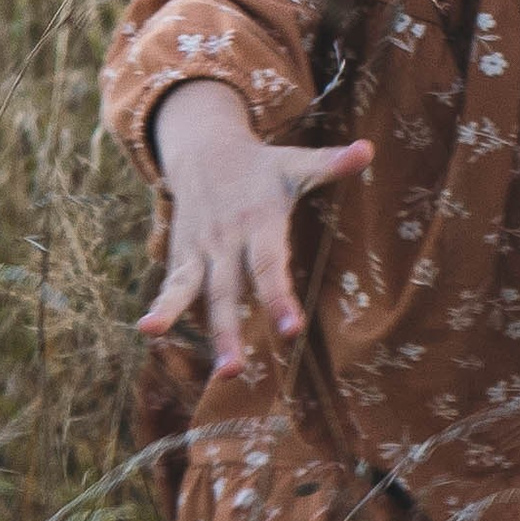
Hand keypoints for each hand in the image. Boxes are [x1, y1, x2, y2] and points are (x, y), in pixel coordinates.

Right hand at [140, 82, 373, 377]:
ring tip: (195, 358)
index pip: (269, 264)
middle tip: (234, 371)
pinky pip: (172, 284)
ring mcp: (201, 249)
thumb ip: (330, 164)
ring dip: (195, 325)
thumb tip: (369, 148)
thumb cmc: (262, 167)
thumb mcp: (296, 163)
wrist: (206, 150)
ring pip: (195, 292)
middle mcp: (227, 239)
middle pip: (228, 289)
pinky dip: (161, 306)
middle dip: (229, 331)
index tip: (291, 330)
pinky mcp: (182, 256)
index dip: (278, 297)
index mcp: (259, 221)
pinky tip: (149, 329)